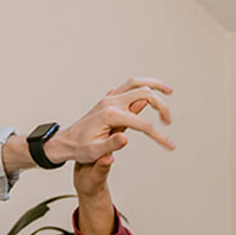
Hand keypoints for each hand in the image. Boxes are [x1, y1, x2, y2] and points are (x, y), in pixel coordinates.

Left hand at [49, 77, 174, 165]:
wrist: (65, 142)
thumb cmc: (80, 149)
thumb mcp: (95, 151)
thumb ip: (111, 144)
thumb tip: (125, 139)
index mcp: (110, 116)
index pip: (142, 125)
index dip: (159, 136)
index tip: (170, 146)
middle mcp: (110, 103)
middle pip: (143, 94)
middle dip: (161, 106)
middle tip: (169, 121)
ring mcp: (108, 99)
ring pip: (135, 83)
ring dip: (154, 85)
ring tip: (168, 91)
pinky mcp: (107, 100)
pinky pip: (128, 86)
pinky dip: (142, 85)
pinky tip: (149, 91)